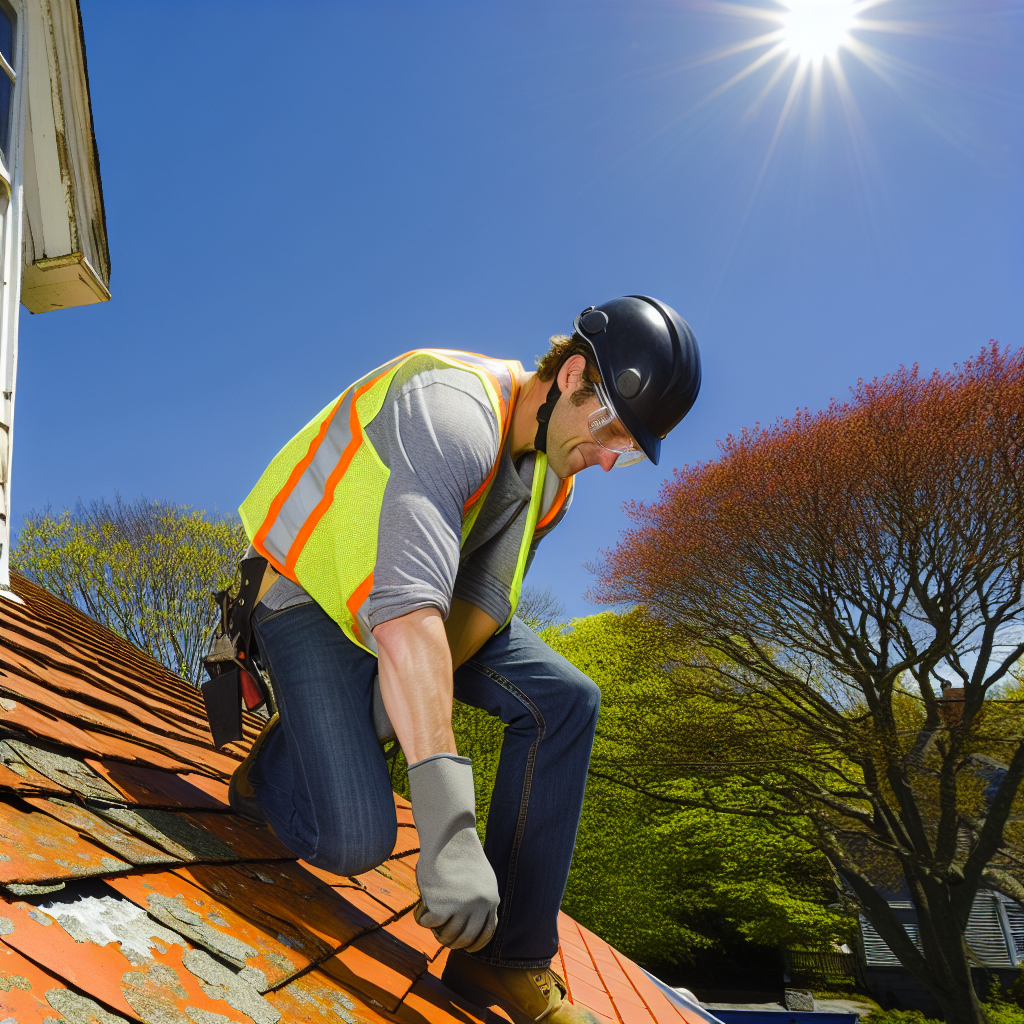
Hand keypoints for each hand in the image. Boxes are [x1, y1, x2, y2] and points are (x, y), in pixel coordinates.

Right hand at [408, 755, 498, 950]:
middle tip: (443, 938)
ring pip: (448, 936)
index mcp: (491, 900)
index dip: (473, 944)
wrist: (450, 837)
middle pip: (465, 939)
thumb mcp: (481, 878)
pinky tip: (423, 912)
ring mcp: (461, 907)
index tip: (464, 947)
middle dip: (454, 943)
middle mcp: (479, 906)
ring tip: (433, 923)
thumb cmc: (461, 855)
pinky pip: (431, 924)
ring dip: (438, 933)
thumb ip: (480, 901)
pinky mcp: (441, 905)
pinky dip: (425, 921)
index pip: (485, 934)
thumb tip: (472, 929)